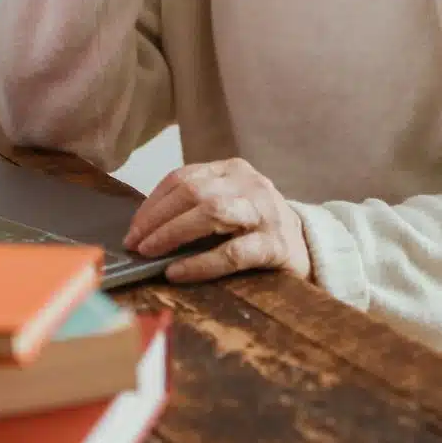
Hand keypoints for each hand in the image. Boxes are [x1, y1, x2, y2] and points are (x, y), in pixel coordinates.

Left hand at [122, 157, 311, 282]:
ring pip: (211, 212)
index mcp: (233, 170)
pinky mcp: (274, 245)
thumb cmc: (257, 228)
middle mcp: (250, 184)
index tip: (133, 228)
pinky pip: (230, 253)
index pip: (183, 178)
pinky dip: (199, 263)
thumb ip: (195, 208)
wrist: (308, 248)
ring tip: (150, 252)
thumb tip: (143, 230)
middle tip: (135, 243)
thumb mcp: (229, 204)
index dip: (152, 204)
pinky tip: (177, 272)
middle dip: (157, 218)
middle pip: (193, 192)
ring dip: (172, 233)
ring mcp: (264, 212)